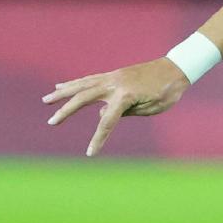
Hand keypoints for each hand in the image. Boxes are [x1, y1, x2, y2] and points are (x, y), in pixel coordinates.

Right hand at [42, 58, 191, 155]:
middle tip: (51, 122)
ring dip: (63, 93)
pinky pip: (89, 79)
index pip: (107, 121)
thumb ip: (125, 112)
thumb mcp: (151, 108)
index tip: (90, 153)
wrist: (176, 68)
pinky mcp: (113, 74)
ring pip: (82, 85)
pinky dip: (74, 83)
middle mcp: (115, 84)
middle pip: (84, 98)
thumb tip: (100, 114)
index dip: (98, 138)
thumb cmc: (167, 91)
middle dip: (67, 111)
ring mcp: (112, 77)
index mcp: (126, 96)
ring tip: (46, 100)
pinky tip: (61, 86)